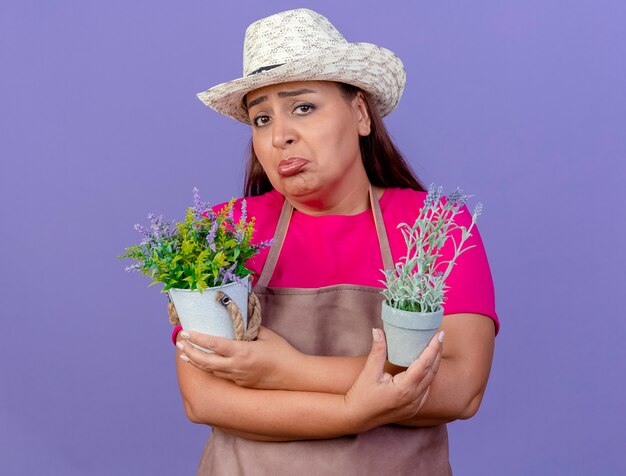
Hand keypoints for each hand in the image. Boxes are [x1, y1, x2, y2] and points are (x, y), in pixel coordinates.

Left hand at [176, 326, 302, 389]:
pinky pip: (221, 375)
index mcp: (243, 352)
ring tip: (184, 354)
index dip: (198, 338)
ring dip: (196, 362)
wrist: (293, 376)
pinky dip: (209, 368)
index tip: (187, 332)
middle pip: (206, 361)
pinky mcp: (240, 383)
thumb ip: (249, 328)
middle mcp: (237, 366)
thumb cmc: (282, 352)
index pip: (214, 345)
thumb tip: (237, 321)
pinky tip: (204, 363)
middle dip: (190, 351)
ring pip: (211, 371)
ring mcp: (238, 377)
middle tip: (180, 342)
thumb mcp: (266, 335)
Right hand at [344, 328, 443, 431]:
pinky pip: (426, 390)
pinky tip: (426, 367)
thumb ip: (377, 351)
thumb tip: (378, 331)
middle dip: (437, 353)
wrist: (357, 417)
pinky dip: (429, 376)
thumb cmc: (361, 395)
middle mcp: (413, 398)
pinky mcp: (412, 409)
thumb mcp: (369, 372)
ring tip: (435, 348)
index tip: (439, 334)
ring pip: (431, 381)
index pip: (425, 364)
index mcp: (405, 388)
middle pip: (432, 371)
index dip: (434, 348)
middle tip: (440, 336)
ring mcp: (414, 405)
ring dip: (434, 364)